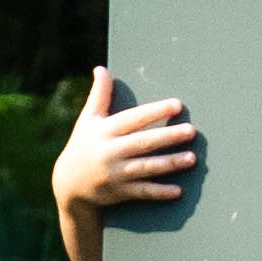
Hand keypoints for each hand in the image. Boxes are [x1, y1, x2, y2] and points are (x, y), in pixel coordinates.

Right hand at [55, 71, 196, 223]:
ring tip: (192, 158)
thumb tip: (101, 68)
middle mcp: (109, 151)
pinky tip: (178, 191)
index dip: (155, 111)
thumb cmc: (84, 145)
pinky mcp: (119, 192)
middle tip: (192, 131)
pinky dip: (159, 192)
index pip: (134, 119)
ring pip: (146, 167)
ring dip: (170, 163)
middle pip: (143, 143)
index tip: (177, 105)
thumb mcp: (88, 120)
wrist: (69, 184)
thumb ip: (99, 95)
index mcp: (104, 131)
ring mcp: (114, 173)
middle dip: (168, 137)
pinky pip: (142, 192)